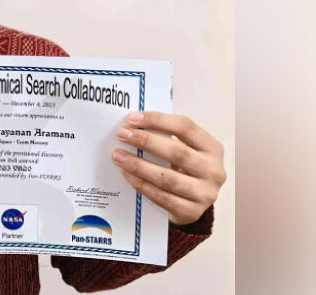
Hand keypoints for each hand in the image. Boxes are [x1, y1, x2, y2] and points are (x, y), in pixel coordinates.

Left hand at [110, 111, 225, 224]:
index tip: (131, 118)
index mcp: (212, 148)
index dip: (158, 120)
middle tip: (121, 134)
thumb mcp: (183, 150)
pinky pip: (162, 197)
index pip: (185, 127)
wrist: (192, 202)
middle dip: (145, 141)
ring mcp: (205, 194)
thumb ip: (164, 137)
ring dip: (139, 165)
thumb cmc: (183, 169)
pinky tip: (127, 175)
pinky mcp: (192, 212)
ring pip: (168, 178)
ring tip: (118, 156)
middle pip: (177, 152)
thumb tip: (132, 125)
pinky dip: (142, 185)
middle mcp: (214, 170)